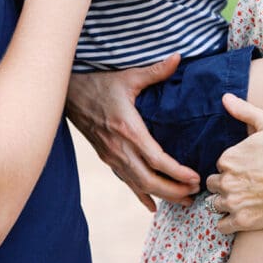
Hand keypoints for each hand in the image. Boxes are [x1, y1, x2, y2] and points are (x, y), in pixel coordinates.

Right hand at [66, 57, 200, 210]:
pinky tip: (152, 205)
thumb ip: (155, 71)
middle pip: (149, 180)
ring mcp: (111, 155)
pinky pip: (125, 181)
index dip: (177, 172)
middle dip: (174, 190)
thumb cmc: (100, 81)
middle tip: (195, 193)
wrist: (67, 91)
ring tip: (184, 200)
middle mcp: (119, 148)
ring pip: (138, 185)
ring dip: (162, 195)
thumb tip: (178, 57)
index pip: (156, 160)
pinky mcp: (106, 157)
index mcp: (128, 129)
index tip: (195, 177)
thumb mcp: (129, 76)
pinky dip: (140, 195)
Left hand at [206, 92, 262, 232]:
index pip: (221, 164)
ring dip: (226, 202)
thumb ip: (244, 111)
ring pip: (216, 204)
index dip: (234, 166)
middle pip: (214, 184)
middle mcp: (227, 180)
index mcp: (229, 158)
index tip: (249, 168)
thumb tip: (225, 97)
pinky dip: (228, 222)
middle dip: (226, 184)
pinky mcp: (243, 221)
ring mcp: (234, 202)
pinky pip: (222, 225)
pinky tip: (241, 214)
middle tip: (246, 185)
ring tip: (244, 200)